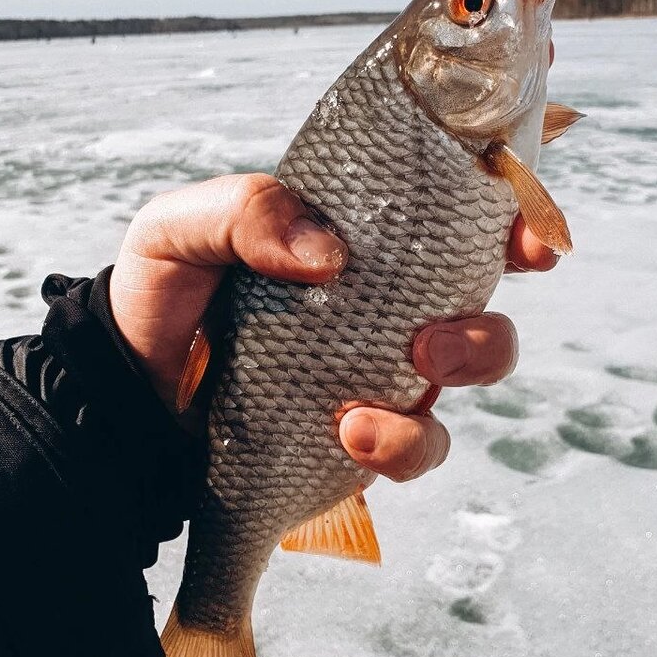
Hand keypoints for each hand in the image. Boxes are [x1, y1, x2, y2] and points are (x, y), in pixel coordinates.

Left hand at [110, 174, 556, 482]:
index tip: (530, 236)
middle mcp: (384, 302)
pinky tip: (348, 431)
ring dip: (462, 371)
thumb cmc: (163, 298)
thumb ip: (244, 211)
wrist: (126, 394)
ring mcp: (381, 369)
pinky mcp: (365, 434)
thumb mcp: (180, 231)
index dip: (514, 217)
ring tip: (403, 375)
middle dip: (489, 322)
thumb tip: (330, 254)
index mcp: (358, 237)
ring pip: (472, 372)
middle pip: (486, 304)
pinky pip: (419, 445)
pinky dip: (400, 442)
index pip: (455, 214)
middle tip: (433, 335)